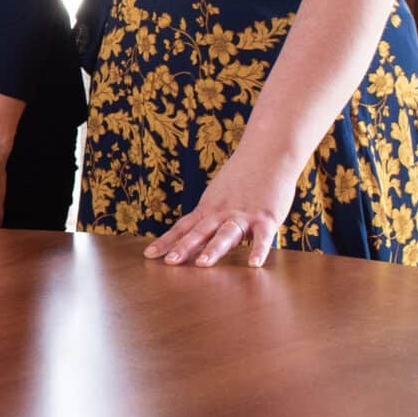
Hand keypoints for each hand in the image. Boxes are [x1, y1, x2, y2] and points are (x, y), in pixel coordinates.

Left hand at [146, 152, 295, 267]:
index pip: (183, 227)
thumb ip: (211, 216)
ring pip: (226, 234)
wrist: (268, 152)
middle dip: (184, 247)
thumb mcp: (219, 195)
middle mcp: (221, 212)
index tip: (149, 255)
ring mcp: (243, 215)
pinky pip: (263, 237)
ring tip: (202, 264)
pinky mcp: (266, 218)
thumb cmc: (243, 176)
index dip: (166, 241)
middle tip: (170, 262)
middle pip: (199, 231)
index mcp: (208, 208)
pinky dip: (259, 250)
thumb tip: (199, 237)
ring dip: (214, 248)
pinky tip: (254, 264)